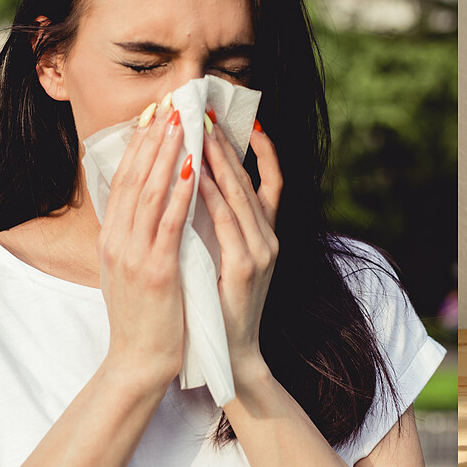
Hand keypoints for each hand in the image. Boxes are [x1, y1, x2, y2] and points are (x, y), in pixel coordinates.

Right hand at [98, 101, 194, 385]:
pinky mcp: (156, 271)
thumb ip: (135, 235)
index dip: (139, 144)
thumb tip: (145, 202)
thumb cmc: (142, 316)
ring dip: (168, 153)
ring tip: (183, 122)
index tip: (155, 114)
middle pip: (133, 177)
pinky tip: (192, 168)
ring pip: (150, 192)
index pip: (123, 179)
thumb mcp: (128, 268)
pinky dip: (180, 193)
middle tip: (171, 103)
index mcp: (112, 238)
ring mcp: (134, 255)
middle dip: (154, 137)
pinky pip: (169, 223)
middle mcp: (117, 241)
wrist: (138, 362)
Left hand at [198, 119, 282, 371]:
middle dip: (228, 144)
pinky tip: (197, 176)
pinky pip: (228, 223)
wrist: (231, 353)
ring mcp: (261, 252)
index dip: (262, 150)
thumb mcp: (225, 257)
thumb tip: (201, 187)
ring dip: (220, 161)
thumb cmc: (220, 304)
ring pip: (241, 195)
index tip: (244, 120)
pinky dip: (213, 196)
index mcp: (265, 234)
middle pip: (252, 180)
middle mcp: (269, 238)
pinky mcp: (246, 267)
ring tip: (202, 132)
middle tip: (208, 113)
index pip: (269, 181)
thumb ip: (221, 226)